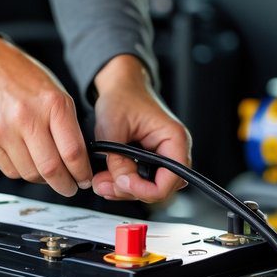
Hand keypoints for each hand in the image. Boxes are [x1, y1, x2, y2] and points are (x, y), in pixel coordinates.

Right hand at [0, 36, 93, 196]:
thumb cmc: (30, 83)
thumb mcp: (60, 98)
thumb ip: (70, 130)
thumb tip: (80, 164)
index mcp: (53, 105)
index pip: (72, 152)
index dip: (82, 173)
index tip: (84, 180)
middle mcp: (28, 117)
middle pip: (51, 169)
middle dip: (65, 185)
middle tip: (70, 187)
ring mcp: (5, 129)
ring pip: (30, 174)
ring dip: (44, 180)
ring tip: (49, 172)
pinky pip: (11, 171)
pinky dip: (24, 173)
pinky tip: (30, 162)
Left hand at [91, 55, 191, 203]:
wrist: (121, 86)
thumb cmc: (122, 97)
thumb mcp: (113, 129)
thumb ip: (117, 160)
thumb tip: (119, 184)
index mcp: (174, 139)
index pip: (170, 181)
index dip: (144, 189)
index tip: (121, 183)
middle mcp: (174, 150)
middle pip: (160, 188)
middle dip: (129, 190)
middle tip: (103, 184)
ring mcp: (164, 156)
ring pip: (149, 187)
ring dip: (124, 188)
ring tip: (101, 180)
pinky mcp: (153, 160)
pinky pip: (143, 180)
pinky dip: (125, 182)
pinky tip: (109, 177)